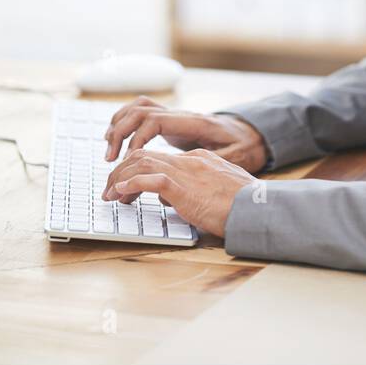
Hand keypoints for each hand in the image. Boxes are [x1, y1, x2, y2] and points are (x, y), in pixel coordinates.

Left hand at [101, 148, 254, 237]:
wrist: (257, 208)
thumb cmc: (243, 206)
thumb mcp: (217, 192)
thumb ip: (194, 190)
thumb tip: (170, 199)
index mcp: (198, 159)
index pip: (159, 157)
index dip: (136, 170)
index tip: (124, 186)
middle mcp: (189, 161)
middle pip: (144, 156)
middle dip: (120, 172)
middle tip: (108, 190)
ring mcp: (186, 172)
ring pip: (141, 164)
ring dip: (119, 179)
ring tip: (108, 195)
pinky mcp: (183, 187)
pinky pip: (149, 180)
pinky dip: (130, 185)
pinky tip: (119, 193)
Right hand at [102, 97, 268, 173]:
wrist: (253, 132)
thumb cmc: (245, 145)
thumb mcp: (238, 155)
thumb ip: (215, 163)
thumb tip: (188, 174)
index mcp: (195, 122)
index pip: (156, 121)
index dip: (137, 138)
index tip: (128, 159)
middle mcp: (181, 115)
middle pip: (140, 111)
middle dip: (120, 132)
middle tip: (110, 159)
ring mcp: (176, 116)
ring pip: (138, 108)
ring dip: (119, 125)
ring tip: (108, 150)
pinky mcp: (172, 123)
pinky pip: (142, 115)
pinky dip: (126, 124)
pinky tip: (119, 143)